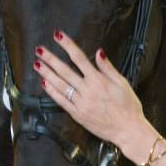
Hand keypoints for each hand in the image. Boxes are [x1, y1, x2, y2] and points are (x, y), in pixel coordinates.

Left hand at [32, 31, 158, 161]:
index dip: (67, 45)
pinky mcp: (77, 114)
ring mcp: (80, 103)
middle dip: (51, 59)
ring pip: (60, 85)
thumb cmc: (129, 107)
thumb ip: (108, 68)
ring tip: (37, 64)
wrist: (127, 130)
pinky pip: (61, 101)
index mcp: (99, 81)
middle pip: (65, 71)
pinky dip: (52, 92)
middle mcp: (87, 90)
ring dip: (47, 73)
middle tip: (40, 50)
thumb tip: (99, 52)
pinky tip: (44, 83)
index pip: (79, 58)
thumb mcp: (123, 83)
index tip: (58, 36)